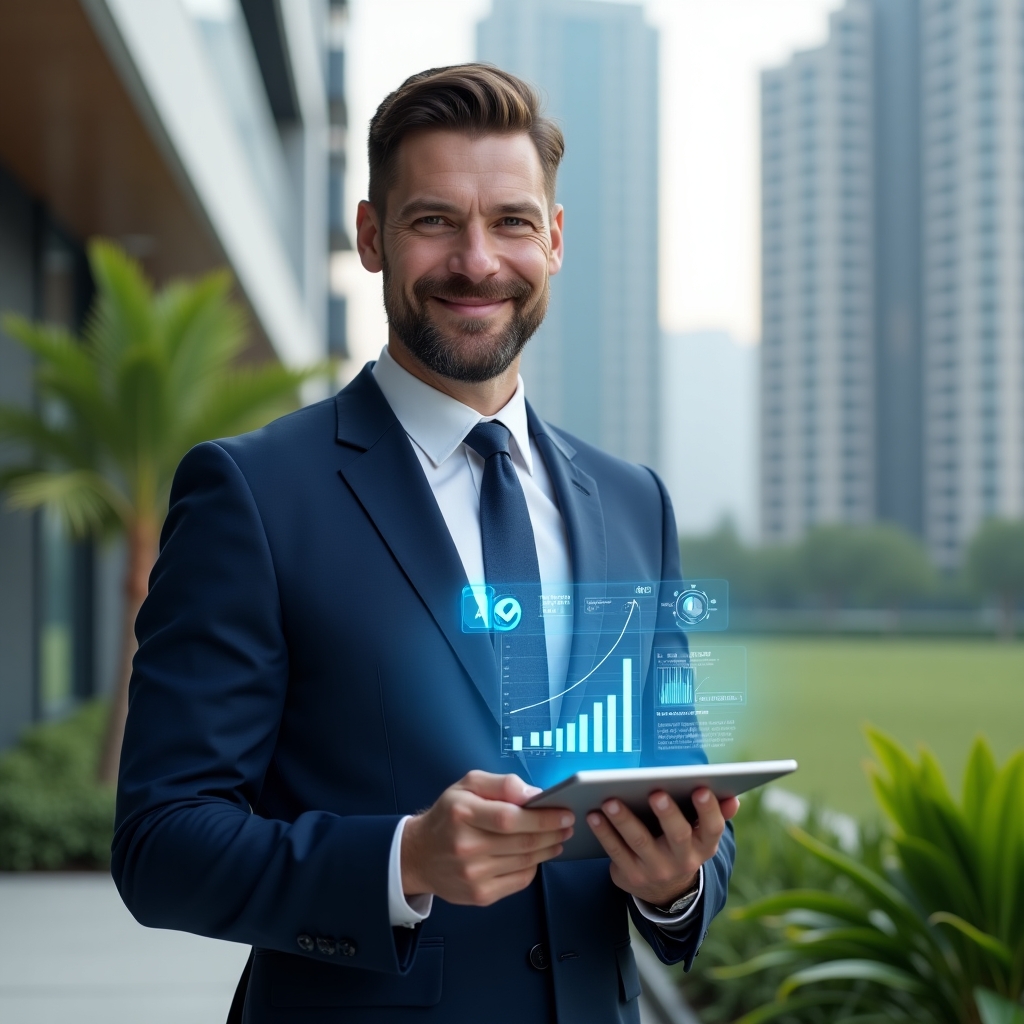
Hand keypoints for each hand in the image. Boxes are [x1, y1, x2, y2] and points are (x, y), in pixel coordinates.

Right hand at [401, 771, 573, 906]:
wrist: (419, 855)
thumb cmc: (448, 815)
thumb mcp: (468, 785)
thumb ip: (502, 784)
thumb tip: (533, 795)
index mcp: (463, 813)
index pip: (511, 818)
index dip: (543, 817)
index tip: (564, 812)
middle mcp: (466, 845)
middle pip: (522, 842)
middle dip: (553, 833)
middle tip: (568, 825)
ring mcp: (473, 874)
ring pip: (525, 862)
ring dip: (548, 849)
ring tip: (558, 838)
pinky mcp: (479, 894)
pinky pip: (519, 881)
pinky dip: (533, 867)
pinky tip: (537, 856)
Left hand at [587, 787, 738, 907]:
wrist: (665, 889)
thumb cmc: (681, 844)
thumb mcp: (700, 834)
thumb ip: (714, 813)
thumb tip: (734, 799)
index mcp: (704, 846)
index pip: (712, 829)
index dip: (709, 811)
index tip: (701, 790)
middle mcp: (683, 860)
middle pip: (677, 836)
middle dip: (667, 814)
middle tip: (655, 793)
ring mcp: (656, 870)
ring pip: (640, 842)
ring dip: (624, 820)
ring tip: (610, 800)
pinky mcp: (631, 876)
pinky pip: (616, 852)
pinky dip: (604, 833)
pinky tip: (593, 815)